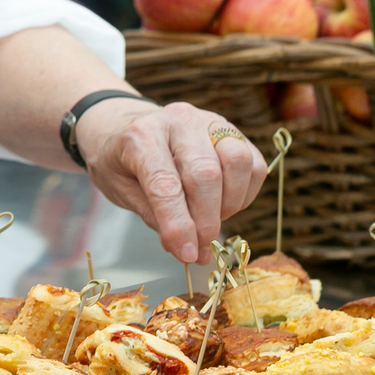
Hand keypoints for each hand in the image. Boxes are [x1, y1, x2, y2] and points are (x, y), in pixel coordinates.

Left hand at [74, 99, 266, 263]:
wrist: (122, 126)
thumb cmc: (120, 160)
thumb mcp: (120, 190)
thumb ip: (154, 217)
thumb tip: (190, 250)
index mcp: (141, 135)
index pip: (165, 184)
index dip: (179, 224)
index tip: (187, 254)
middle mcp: (178, 121)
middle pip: (206, 173)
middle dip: (207, 220)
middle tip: (200, 246)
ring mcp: (208, 122)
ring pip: (237, 162)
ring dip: (229, 203)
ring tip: (210, 218)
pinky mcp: (231, 131)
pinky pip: (253, 164)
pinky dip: (244, 193)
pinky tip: (223, 203)